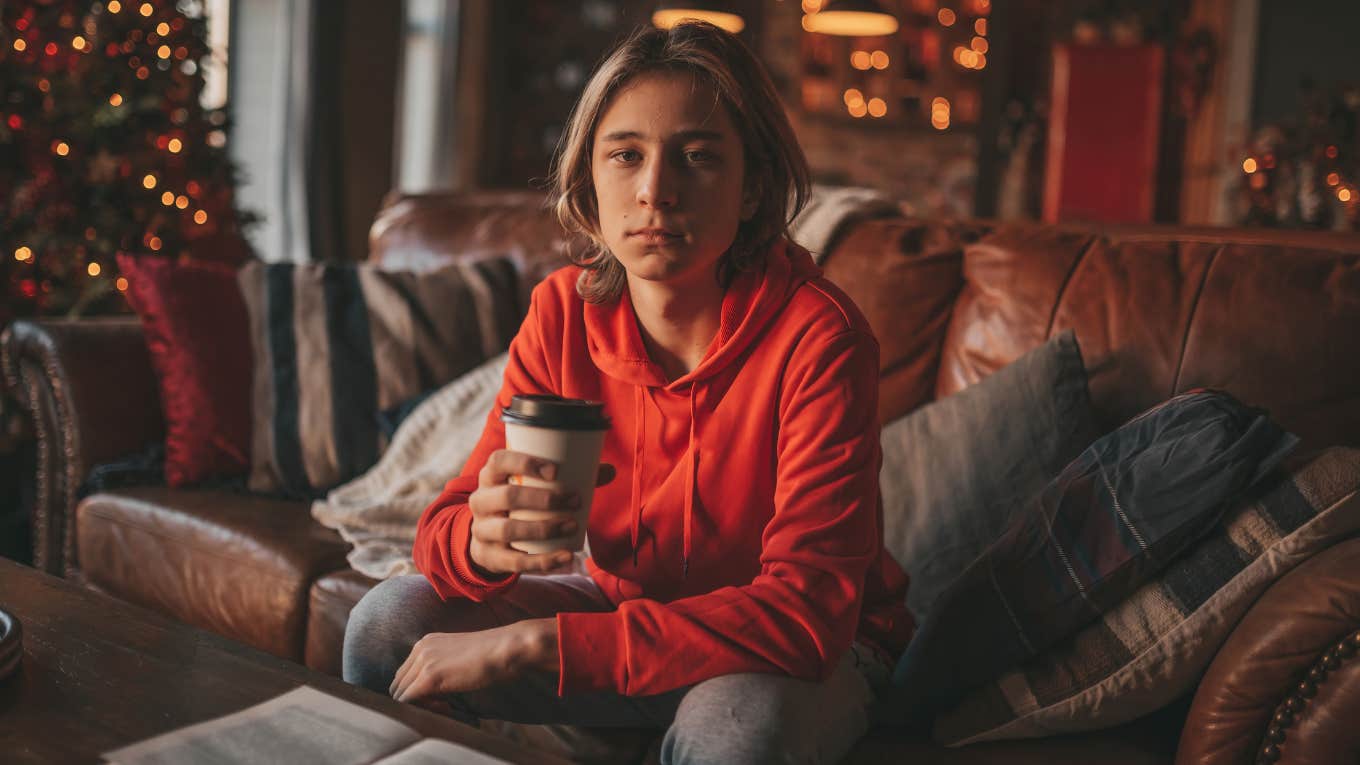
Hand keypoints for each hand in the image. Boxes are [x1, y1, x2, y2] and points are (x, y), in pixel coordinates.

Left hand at [390, 618, 557, 702]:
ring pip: (400, 694)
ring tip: (446, 705)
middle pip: (398, 684)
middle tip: (443, 704)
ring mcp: (423, 661)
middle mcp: (420, 648)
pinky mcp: (429, 677)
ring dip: (420, 705)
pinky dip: (424, 709)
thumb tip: (433, 689)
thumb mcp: (459, 656)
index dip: (418, 691)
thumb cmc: (493, 654)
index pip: (404, 674)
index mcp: (426, 642)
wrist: (507, 648)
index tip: (442, 697)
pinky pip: (409, 701)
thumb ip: (442, 666)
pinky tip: (447, 706)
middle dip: (416, 699)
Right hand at [467, 449, 614, 576]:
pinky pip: (515, 562)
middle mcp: (481, 501)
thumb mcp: (532, 486)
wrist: (487, 537)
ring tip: (573, 526)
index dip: (525, 463)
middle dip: (544, 499)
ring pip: (508, 529)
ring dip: (544, 528)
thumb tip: (610, 470)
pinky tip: (565, 556)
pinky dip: (543, 561)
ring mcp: (482, 530)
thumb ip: (570, 476)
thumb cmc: (519, 503)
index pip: (499, 461)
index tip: (555, 471)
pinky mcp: (489, 556)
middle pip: (507, 496)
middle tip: (575, 501)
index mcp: (491, 476)